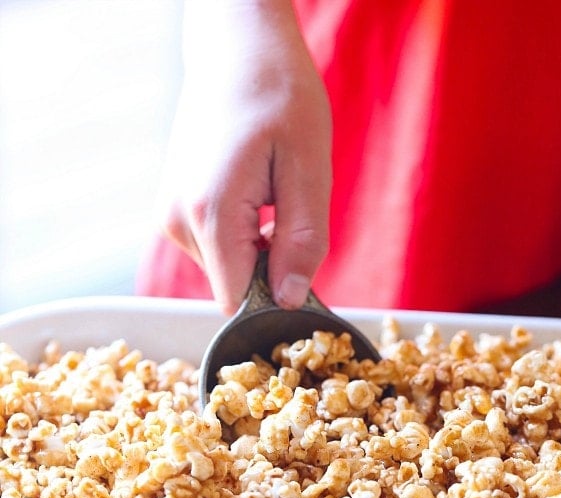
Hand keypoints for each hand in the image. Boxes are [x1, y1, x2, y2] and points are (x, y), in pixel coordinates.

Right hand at [158, 0, 331, 313]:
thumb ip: (301, 241)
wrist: (236, 49)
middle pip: (231, 286)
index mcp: (210, 213)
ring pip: (223, 268)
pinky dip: (239, 237)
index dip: (274, 300)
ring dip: (254, 251)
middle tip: (292, 218)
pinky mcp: (172, 208)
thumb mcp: (308, 168)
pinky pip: (213, 247)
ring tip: (272, 198)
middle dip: (268, 271)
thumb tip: (289, 300)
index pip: (237, 300)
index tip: (301, 273)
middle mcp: (178, 220)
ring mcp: (169, 215)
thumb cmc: (278, 95)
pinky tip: (253, 196)